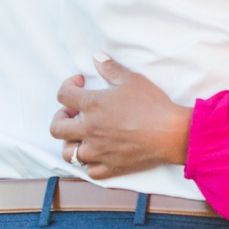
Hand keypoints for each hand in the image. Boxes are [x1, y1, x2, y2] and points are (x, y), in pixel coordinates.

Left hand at [50, 57, 192, 180]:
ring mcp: (98, 151)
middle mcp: (90, 129)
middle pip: (56, 128)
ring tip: (81, 137)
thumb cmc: (153, 105)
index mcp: (92, 105)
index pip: (63, 94)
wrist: (172, 133)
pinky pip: (90, 171)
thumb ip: (111, 69)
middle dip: (60, 118)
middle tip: (72, 113)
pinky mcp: (111, 166)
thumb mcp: (132, 80)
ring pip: (69, 153)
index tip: (79, 83)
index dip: (67, 85)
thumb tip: (97, 57)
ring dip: (70, 143)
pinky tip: (97, 155)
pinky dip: (89, 164)